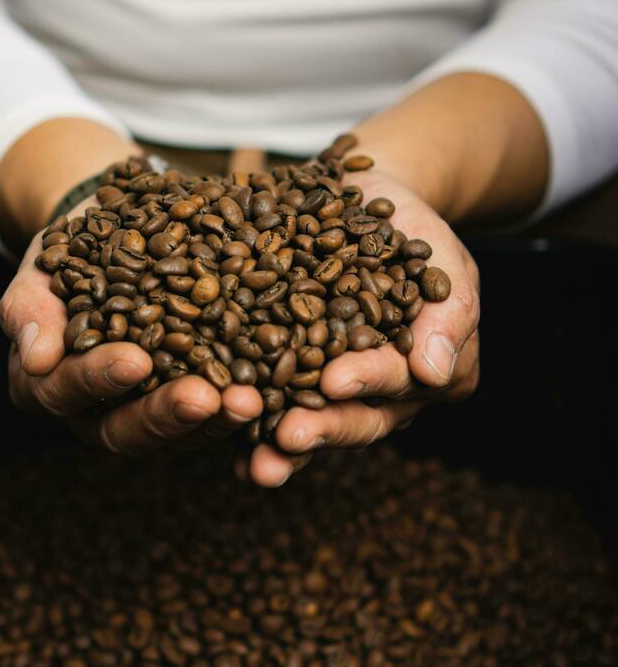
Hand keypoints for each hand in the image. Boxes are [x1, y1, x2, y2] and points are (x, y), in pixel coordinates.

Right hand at [0, 196, 263, 454]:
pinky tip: (277, 393)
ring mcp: (148, 414)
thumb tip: (36, 357)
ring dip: (217, 421)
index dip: (100, 379)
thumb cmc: (69, 252)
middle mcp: (96, 414)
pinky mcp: (194, 407)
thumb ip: (29, 307)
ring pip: (180, 434)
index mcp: (48, 385)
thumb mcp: (42, 264)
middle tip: (207, 397)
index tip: (136, 360)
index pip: (67, 391)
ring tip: (252, 400)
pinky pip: (218, 418)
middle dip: (168, 414)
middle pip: (127, 429)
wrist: (115, 239)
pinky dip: (246, 410)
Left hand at [239, 168, 479, 487]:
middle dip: (320, 429)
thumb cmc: (412, 232)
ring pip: (305, 422)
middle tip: (289, 437)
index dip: (367, 380)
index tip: (337, 379)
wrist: (360, 206)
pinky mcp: (281, 376)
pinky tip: (217, 433)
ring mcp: (325, 390)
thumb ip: (449, 313)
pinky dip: (241, 422)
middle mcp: (373, 395)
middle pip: (349, 418)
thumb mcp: (443, 259)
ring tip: (255, 461)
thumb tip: (435, 372)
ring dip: (278, 446)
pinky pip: (263, 402)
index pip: (395, 381)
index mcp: (418, 373)